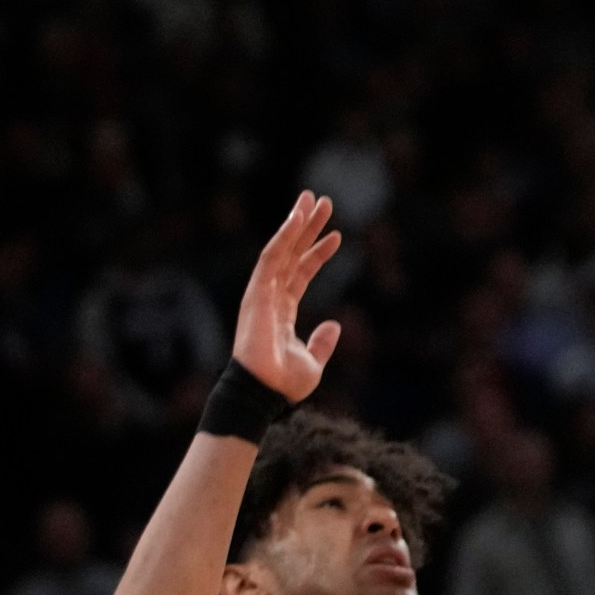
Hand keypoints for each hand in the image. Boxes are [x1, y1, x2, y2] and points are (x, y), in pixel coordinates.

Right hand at [233, 192, 343, 402]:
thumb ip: (321, 343)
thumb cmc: (283, 384)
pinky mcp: (257, 293)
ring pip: (281, 249)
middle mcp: (270, 298)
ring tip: (312, 199)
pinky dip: (284, 236)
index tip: (336, 235)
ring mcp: (262, 294)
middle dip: (306, 228)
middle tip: (321, 201)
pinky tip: (297, 217)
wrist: (264, 394)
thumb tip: (333, 325)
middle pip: (291, 254)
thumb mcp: (312, 362)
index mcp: (282, 311)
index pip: (300, 274)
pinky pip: (272, 258)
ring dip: (297, 223)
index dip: (317, 253)